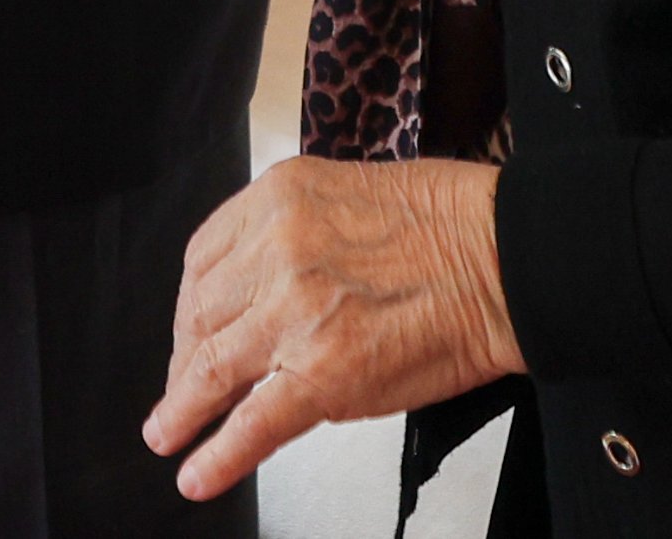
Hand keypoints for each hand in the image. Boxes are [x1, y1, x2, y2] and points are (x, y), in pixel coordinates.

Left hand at [146, 159, 522, 500]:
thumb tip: (263, 282)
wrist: (504, 257)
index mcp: (278, 199)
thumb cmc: (448, 224)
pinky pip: (254, 422)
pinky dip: (219, 454)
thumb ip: (295, 233)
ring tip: (167, 434)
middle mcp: (275, 250)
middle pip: (200, 312)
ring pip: (212, 368)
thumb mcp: (346, 196)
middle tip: (180, 389)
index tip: (188, 330)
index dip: (189, 304)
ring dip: (181, 409)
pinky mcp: (324, 373)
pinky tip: (197, 475)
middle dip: (184, 357)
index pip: (203, 259)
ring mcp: (295, 313)